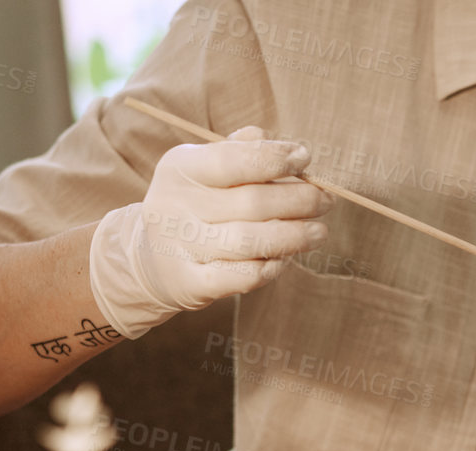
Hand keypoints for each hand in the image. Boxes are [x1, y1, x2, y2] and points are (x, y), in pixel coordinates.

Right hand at [90, 126, 333, 338]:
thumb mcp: (205, 170)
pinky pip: (241, 277)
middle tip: (325, 200)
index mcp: (180, 168)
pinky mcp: (191, 284)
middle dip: (298, 200)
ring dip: (294, 236)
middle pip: (252, 203)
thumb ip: (238, 152)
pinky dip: (269, 268)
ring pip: (250, 242)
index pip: (234, 159)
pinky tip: (285, 259)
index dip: (275, 158)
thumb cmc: (195, 206)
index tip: (305, 158)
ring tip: (319, 231)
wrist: (150, 259)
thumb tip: (273, 140)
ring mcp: (182, 247)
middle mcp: (176, 206)